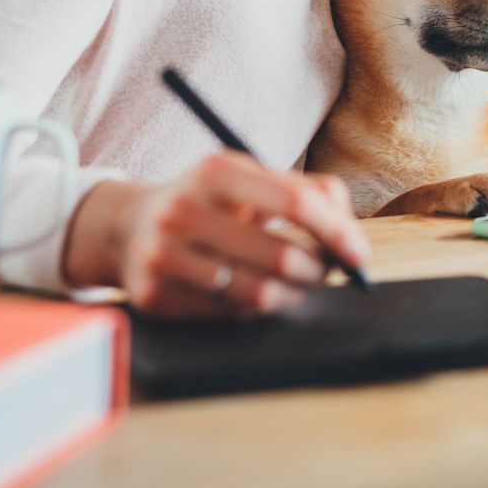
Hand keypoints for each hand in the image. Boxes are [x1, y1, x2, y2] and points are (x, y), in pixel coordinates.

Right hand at [64, 152, 369, 316]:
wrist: (129, 226)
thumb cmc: (213, 202)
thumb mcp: (251, 178)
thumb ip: (310, 194)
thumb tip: (353, 244)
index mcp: (217, 172)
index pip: (297, 203)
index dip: (338, 232)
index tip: (359, 255)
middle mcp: (183, 211)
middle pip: (283, 256)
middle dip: (319, 271)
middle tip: (327, 273)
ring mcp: (163, 256)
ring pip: (260, 295)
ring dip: (292, 294)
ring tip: (294, 283)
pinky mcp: (153, 296)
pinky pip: (231, 315)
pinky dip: (254, 308)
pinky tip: (250, 290)